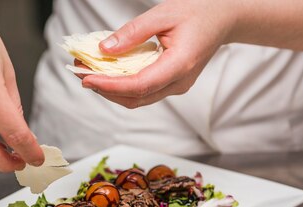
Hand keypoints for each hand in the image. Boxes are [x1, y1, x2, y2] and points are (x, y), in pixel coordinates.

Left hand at [79, 0, 235, 108]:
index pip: (140, 86)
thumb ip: (133, 32)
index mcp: (180, 65)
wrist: (223, 18)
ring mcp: (176, 87)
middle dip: (104, 89)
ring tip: (87, 73)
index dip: (110, 86)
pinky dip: (121, 86)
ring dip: (110, 90)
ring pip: (137, 99)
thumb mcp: (163, 13)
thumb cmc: (197, 12)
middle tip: (79, 73)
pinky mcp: (171, 85)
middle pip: (135, 98)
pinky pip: (143, 92)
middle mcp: (179, 82)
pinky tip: (106, 73)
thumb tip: (104, 49)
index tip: (86, 78)